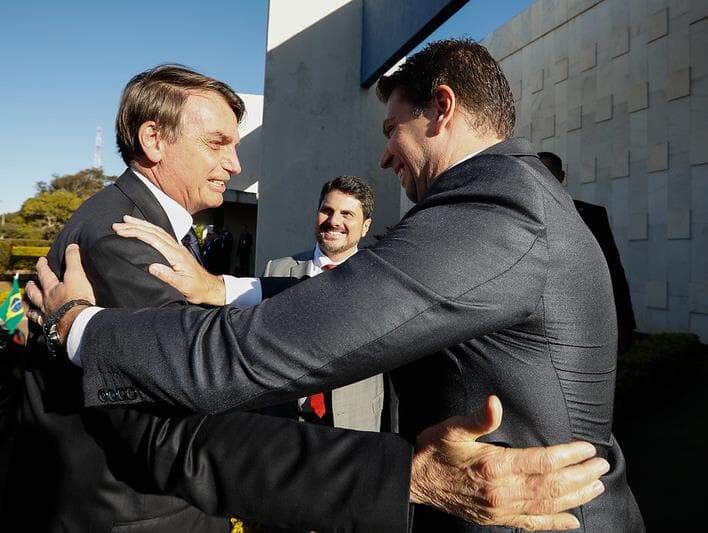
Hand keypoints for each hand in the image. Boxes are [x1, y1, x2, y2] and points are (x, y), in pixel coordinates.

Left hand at [25, 244, 95, 341]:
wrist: (78, 322)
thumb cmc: (78, 298)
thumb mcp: (77, 275)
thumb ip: (74, 260)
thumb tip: (72, 246)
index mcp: (53, 289)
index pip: (45, 274)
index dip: (43, 266)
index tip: (41, 260)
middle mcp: (47, 302)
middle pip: (35, 293)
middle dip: (32, 287)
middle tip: (30, 284)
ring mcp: (48, 317)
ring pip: (36, 312)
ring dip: (32, 310)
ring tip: (29, 311)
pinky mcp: (52, 329)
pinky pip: (44, 330)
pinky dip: (41, 331)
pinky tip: (40, 334)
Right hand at [113, 215, 224, 305]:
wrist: (210, 288)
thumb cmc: (197, 288)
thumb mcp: (182, 286)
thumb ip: (168, 277)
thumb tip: (152, 267)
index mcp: (176, 255)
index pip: (153, 239)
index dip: (136, 233)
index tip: (122, 231)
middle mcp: (176, 248)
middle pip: (153, 231)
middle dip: (134, 226)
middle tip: (117, 224)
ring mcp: (177, 248)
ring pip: (157, 231)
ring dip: (141, 225)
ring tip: (127, 220)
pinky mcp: (177, 250)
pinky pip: (161, 235)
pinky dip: (149, 229)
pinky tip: (144, 229)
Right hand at [410, 396, 607, 530]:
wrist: (415, 481)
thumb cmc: (434, 450)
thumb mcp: (453, 428)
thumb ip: (478, 418)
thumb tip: (495, 402)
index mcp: (494, 465)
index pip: (542, 461)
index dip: (568, 455)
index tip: (587, 448)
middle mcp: (502, 491)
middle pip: (551, 485)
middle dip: (580, 475)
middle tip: (602, 466)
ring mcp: (500, 509)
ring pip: (547, 505)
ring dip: (575, 497)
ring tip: (596, 486)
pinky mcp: (496, 519)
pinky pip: (531, 524)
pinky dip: (554, 524)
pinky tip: (572, 521)